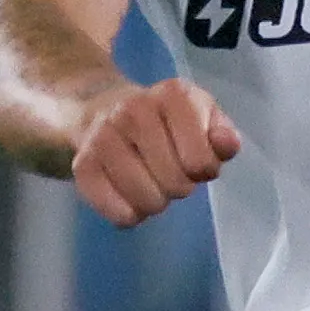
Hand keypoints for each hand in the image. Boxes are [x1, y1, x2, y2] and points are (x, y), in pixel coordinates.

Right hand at [71, 78, 240, 226]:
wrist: (104, 108)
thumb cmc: (166, 122)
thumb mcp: (203, 118)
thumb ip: (222, 134)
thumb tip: (226, 145)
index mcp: (173, 95)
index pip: (201, 161)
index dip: (203, 170)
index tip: (195, 162)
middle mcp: (134, 110)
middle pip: (175, 182)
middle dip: (180, 186)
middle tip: (170, 173)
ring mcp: (104, 136)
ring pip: (146, 200)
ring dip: (155, 202)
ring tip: (150, 183)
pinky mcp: (83, 165)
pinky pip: (118, 212)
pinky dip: (129, 215)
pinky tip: (128, 197)